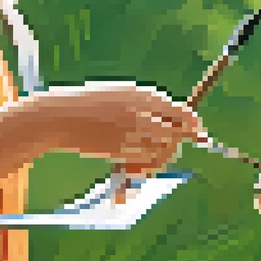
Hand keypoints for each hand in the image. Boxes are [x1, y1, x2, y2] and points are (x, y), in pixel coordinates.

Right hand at [32, 82, 203, 175]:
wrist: (61, 116)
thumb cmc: (92, 103)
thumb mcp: (124, 94)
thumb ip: (150, 106)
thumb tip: (179, 120)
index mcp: (144, 96)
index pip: (182, 113)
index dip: (193, 125)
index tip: (198, 132)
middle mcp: (142, 114)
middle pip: (176, 134)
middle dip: (178, 142)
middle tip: (171, 146)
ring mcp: (131, 133)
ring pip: (161, 151)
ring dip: (161, 156)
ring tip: (147, 154)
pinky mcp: (120, 151)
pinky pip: (143, 162)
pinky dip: (144, 166)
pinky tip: (134, 164)